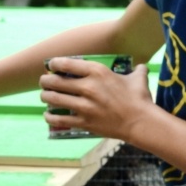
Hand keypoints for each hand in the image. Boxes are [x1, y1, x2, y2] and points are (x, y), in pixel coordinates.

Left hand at [40, 58, 154, 140]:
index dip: (54, 64)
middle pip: (56, 81)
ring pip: (54, 99)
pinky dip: (50, 116)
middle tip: (44, 81)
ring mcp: (85, 106)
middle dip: (46, 81)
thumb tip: (141, 66)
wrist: (141, 122)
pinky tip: (47, 114)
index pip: (67, 64)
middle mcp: (88, 87)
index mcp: (98, 72)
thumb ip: (136, 70)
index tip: (51, 65)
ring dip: (45, 96)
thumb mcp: (137, 78)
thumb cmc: (140, 99)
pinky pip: (60, 118)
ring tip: (44, 96)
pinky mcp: (84, 122)